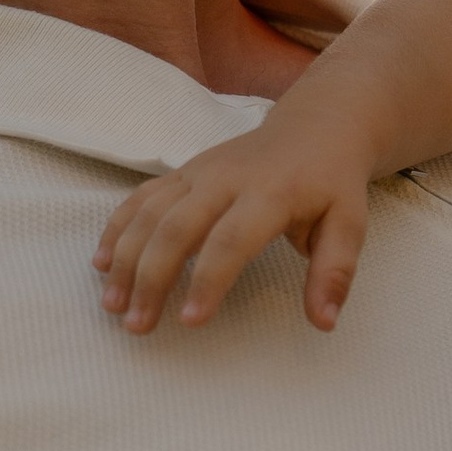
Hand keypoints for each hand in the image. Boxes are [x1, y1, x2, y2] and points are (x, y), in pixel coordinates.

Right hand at [96, 120, 376, 334]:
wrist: (316, 125)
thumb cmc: (332, 183)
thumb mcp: (350, 224)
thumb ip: (335, 272)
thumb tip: (324, 322)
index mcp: (271, 193)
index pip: (231, 240)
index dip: (208, 281)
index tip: (190, 321)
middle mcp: (226, 178)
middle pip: (176, 226)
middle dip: (151, 277)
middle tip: (137, 325)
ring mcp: (199, 171)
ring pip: (150, 212)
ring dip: (125, 258)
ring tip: (113, 304)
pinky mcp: (184, 171)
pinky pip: (141, 197)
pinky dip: (117, 228)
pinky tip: (101, 262)